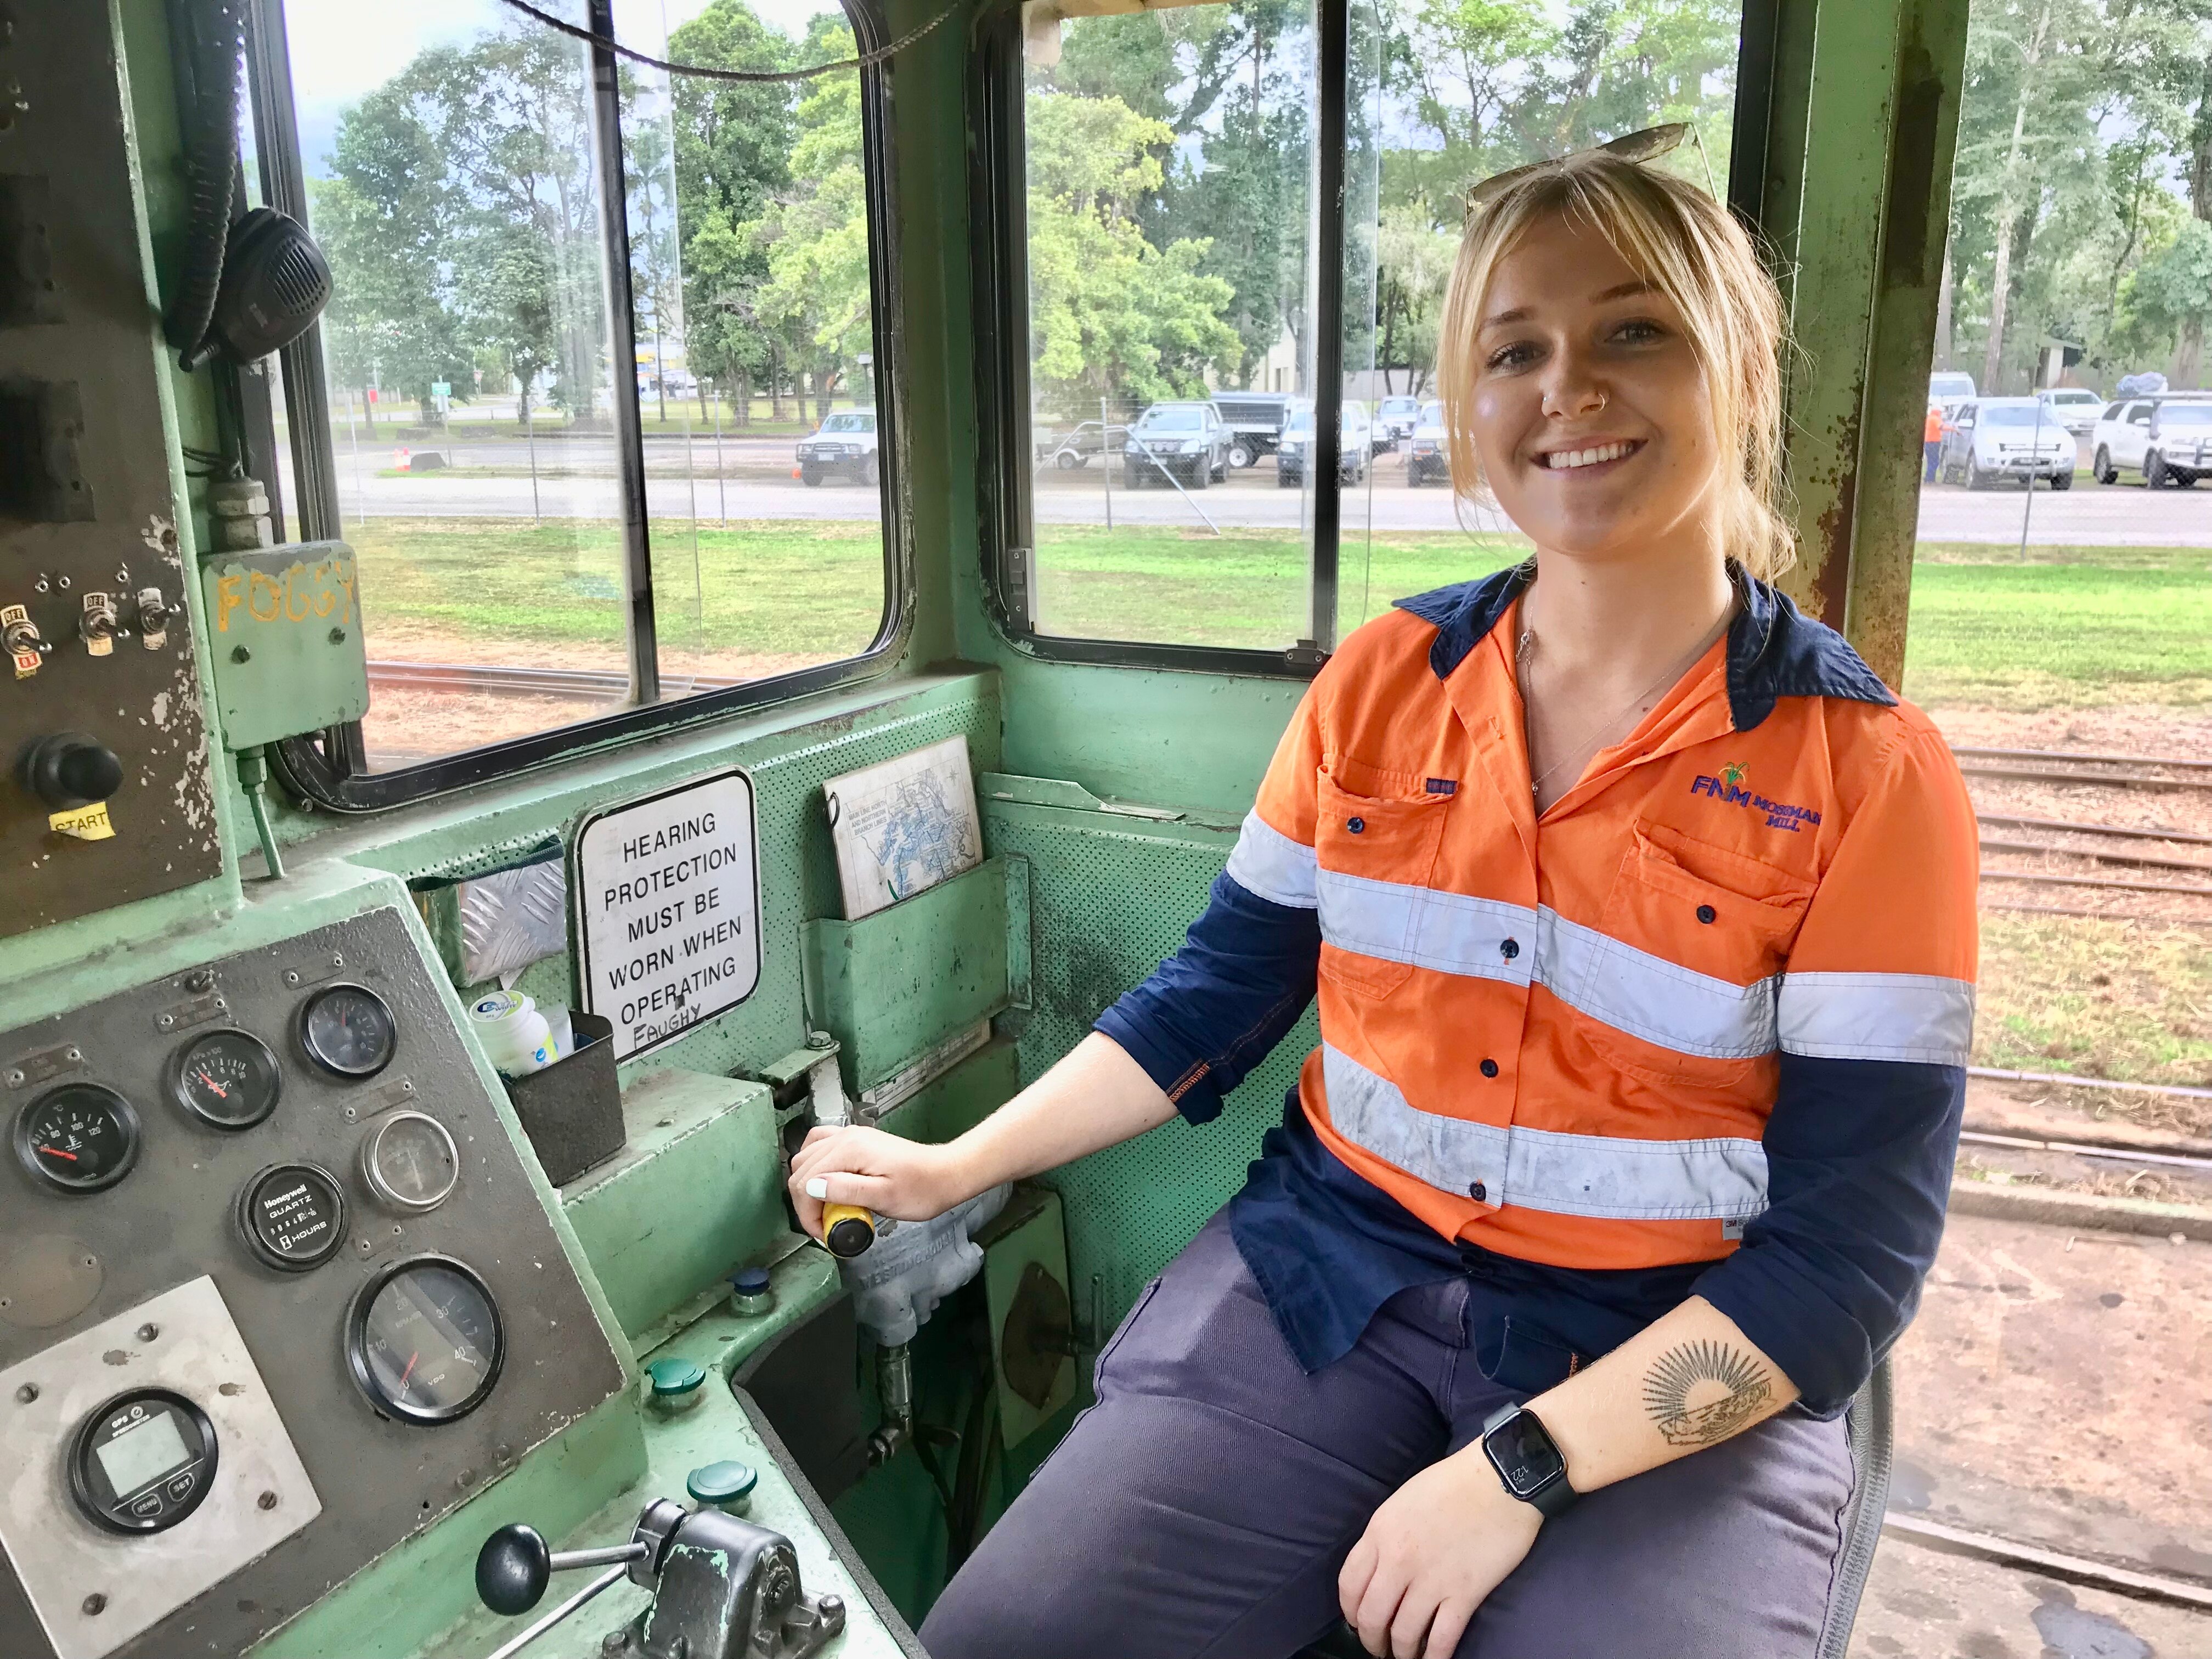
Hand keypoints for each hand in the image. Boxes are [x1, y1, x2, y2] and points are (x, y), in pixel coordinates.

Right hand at [786, 1124, 971, 1242]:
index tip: (823, 1233)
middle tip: (825, 1225)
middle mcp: (846, 1137)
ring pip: (807, 1156)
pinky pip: (821, 1147)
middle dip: (805, 1201)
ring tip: (826, 1207)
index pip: (805, 1181)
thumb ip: (845, 1190)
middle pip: (801, 1168)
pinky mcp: (857, 1140)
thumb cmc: (921, 1189)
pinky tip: (825, 1182)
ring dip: (808, 1183)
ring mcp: (850, 1135)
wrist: (945, 1174)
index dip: (807, 1213)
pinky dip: (815, 1166)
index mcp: (849, 1150)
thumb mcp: (884, 1197)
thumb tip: (811, 1187)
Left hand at [1338, 1447, 1542, 1658]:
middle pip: (1371, 1617)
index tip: (1357, 1621)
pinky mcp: (1465, 1593)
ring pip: (1403, 1634)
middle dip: (1372, 1640)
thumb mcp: (1402, 1501)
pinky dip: (1433, 1657)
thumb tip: (1380, 1567)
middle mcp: (1399, 1560)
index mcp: (1380, 1532)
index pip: (1349, 1585)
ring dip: (1401, 1653)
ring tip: (1405, 1657)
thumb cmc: (1453, 1483)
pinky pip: (1441, 1639)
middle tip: (1379, 1648)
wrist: (1500, 1478)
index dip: (1350, 1611)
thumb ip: (1386, 1535)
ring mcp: (1431, 1579)